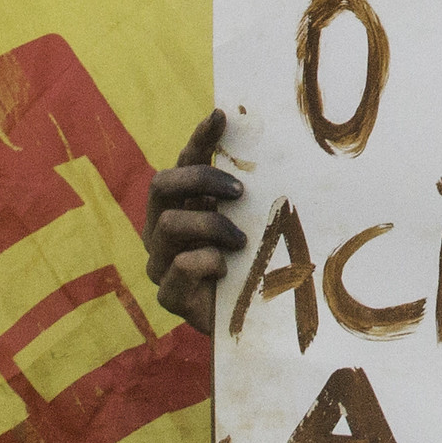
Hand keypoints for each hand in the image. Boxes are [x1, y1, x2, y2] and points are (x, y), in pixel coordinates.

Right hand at [144, 109, 247, 334]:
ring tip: (240, 242)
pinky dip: (206, 263)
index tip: (221, 116)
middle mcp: (164, 230)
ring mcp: (161, 262)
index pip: (184, 162)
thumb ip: (254, 196)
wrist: (256, 326)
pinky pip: (179, 268)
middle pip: (162, 184)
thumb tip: (280, 150)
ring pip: (169, 224)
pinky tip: (226, 270)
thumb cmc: (257, 268)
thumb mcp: (257, 225)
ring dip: (210, 226)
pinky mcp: (168, 296)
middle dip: (200, 179)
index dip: (199, 138)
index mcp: (184, 206)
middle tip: (239, 191)